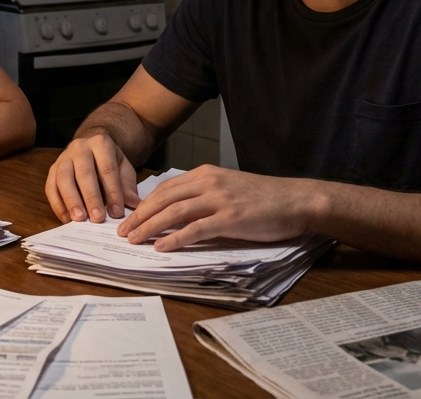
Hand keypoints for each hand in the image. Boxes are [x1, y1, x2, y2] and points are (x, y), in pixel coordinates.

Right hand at [45, 133, 140, 222]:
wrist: (90, 147)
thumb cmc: (108, 161)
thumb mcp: (123, 168)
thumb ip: (127, 186)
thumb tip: (135, 205)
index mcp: (101, 143)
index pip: (107, 168)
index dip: (112, 191)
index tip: (117, 212)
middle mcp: (79, 147)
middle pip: (84, 173)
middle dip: (91, 197)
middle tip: (98, 218)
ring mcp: (63, 158)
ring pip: (64, 179)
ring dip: (71, 201)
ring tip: (80, 219)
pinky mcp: (52, 170)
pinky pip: (51, 187)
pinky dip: (57, 204)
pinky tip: (66, 218)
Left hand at [116, 165, 322, 251]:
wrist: (296, 200)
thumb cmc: (264, 198)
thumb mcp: (228, 189)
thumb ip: (204, 196)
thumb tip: (177, 213)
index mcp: (206, 174)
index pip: (166, 188)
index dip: (145, 203)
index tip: (130, 217)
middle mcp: (209, 182)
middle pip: (164, 198)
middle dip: (140, 215)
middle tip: (124, 231)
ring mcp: (220, 200)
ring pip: (175, 212)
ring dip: (151, 227)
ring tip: (135, 240)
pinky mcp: (231, 219)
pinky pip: (196, 229)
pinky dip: (175, 238)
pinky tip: (161, 247)